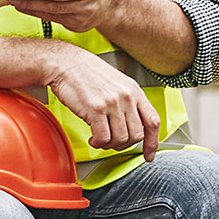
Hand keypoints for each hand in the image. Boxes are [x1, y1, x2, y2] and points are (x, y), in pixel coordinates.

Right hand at [47, 46, 159, 160]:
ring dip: (109, 145)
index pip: (152, 121)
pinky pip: (103, 138)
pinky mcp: (96, 109)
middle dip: (124, 145)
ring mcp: (112, 103)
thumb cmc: (87, 73)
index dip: (152, 143)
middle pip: (137, 135)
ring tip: (100, 139)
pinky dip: (98, 143)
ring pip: (121, 139)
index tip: (149, 154)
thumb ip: (127, 102)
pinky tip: (92, 138)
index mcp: (134, 90)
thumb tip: (131, 125)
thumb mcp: (116, 83)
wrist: (66, 63)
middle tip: (113, 143)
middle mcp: (126, 96)